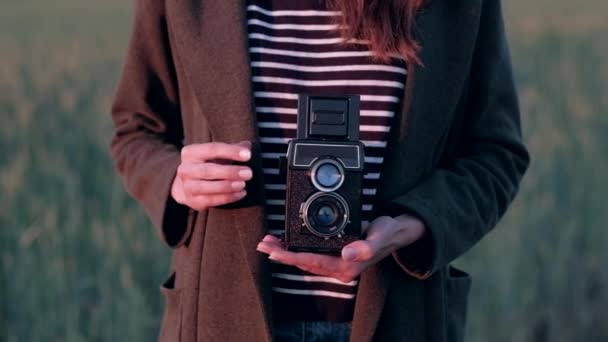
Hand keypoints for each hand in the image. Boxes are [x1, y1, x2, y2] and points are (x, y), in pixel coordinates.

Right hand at [171, 141, 252, 210]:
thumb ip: (232, 149)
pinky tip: (241, 193)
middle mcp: (185, 169)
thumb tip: (248, 146)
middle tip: (249, 173)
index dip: (231, 151)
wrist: (187, 186)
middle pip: (208, 170)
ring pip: (208, 187)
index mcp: (191, 153)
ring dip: (228, 186)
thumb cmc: (208, 165)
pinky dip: (228, 197)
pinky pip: (211, 200)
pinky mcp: (193, 201)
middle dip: (230, 172)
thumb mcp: (216, 154)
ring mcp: (188, 186)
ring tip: (243, 184)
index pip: (212, 149)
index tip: (248, 155)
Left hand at [256, 215, 425, 282]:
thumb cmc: (387, 233)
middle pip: (303, 263)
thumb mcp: (378, 236)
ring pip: (305, 260)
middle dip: (281, 254)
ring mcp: (337, 264)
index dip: (290, 256)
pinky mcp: (335, 257)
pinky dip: (296, 249)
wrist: (396, 233)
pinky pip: (311, 255)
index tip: (273, 251)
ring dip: (286, 252)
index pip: (311, 262)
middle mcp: (339, 268)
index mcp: (346, 267)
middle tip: (263, 244)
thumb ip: (364, 248)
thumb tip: (346, 254)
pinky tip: (287, 242)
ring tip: (268, 243)